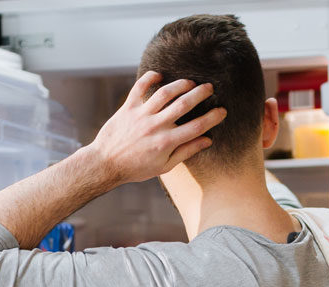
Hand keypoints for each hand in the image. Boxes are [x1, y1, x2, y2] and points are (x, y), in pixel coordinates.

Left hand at [87, 71, 226, 184]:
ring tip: (190, 82)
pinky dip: (149, 78)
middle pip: (184, 105)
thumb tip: (207, 141)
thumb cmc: (137, 168)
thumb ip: (186, 151)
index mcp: (167, 142)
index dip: (212, 118)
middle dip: (200, 94)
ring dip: (180, 85)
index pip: (196, 127)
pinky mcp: (127, 108)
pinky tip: (159, 75)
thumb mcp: (164, 166)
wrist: (106, 164)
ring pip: (164, 93)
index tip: (222, 111)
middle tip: (210, 88)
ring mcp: (141, 115)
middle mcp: (156, 126)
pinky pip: (139, 87)